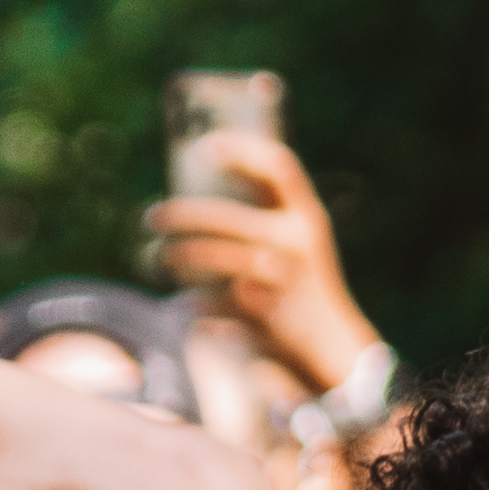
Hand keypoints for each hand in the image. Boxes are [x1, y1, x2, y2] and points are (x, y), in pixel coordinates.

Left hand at [144, 121, 382, 411]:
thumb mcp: (301, 240)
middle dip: (183, 216)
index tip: (208, 145)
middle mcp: (297, 244)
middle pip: (228, 218)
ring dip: (183, 258)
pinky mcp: (269, 318)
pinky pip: (219, 307)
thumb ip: (269, 211)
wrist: (336, 344)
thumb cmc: (308, 284)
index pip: (279, 167)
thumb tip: (217, 175)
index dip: (244, 149)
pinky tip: (183, 306)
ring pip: (218, 261)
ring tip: (162, 259)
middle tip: (152, 216)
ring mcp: (283, 282)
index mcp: (308, 217)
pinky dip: (198, 308)